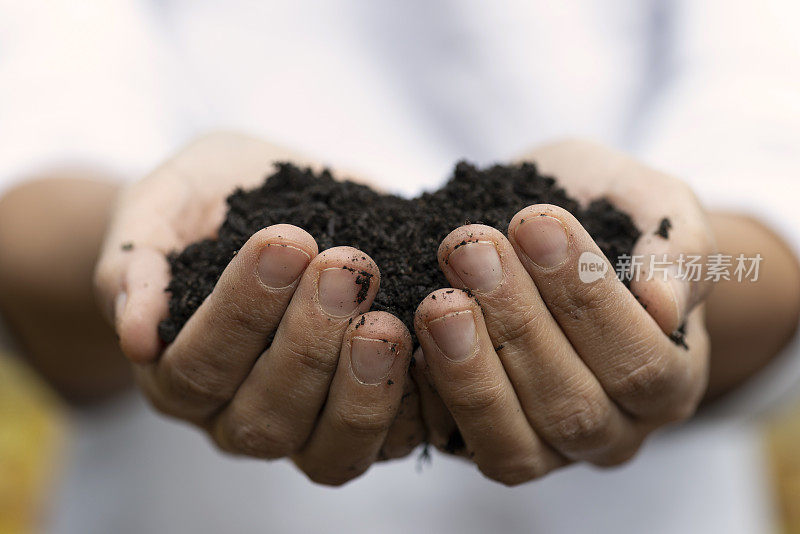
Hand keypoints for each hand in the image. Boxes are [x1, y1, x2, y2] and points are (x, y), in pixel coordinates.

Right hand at [94, 133, 422, 484]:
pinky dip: (420, 402)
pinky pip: (397, 440)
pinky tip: (439, 346)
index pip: (199, 365)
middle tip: (346, 267)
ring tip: (392, 317)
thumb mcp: (161, 207)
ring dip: (363, 384)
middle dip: (309, 342)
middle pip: (266, 415)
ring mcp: (306, 426)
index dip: (240, 309)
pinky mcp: (368, 418)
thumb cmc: (203, 205)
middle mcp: (236, 416)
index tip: (285, 238)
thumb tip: (134, 331)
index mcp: (178, 374)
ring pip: (331, 447)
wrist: (260, 206)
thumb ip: (136, 263)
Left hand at [412, 140, 713, 484]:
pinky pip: (454, 442)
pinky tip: (404, 334)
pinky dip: (429, 394)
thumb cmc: (603, 213)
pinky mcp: (478, 444)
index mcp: (670, 380)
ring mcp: (545, 448)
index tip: (535, 222)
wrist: (541, 225)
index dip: (588, 299)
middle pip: (574, 406)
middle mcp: (612, 430)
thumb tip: (666, 305)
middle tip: (471, 248)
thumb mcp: (651, 204)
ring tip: (439, 297)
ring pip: (514, 442)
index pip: (641, 363)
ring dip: (471, 367)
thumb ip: (677, 248)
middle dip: (518, 322)